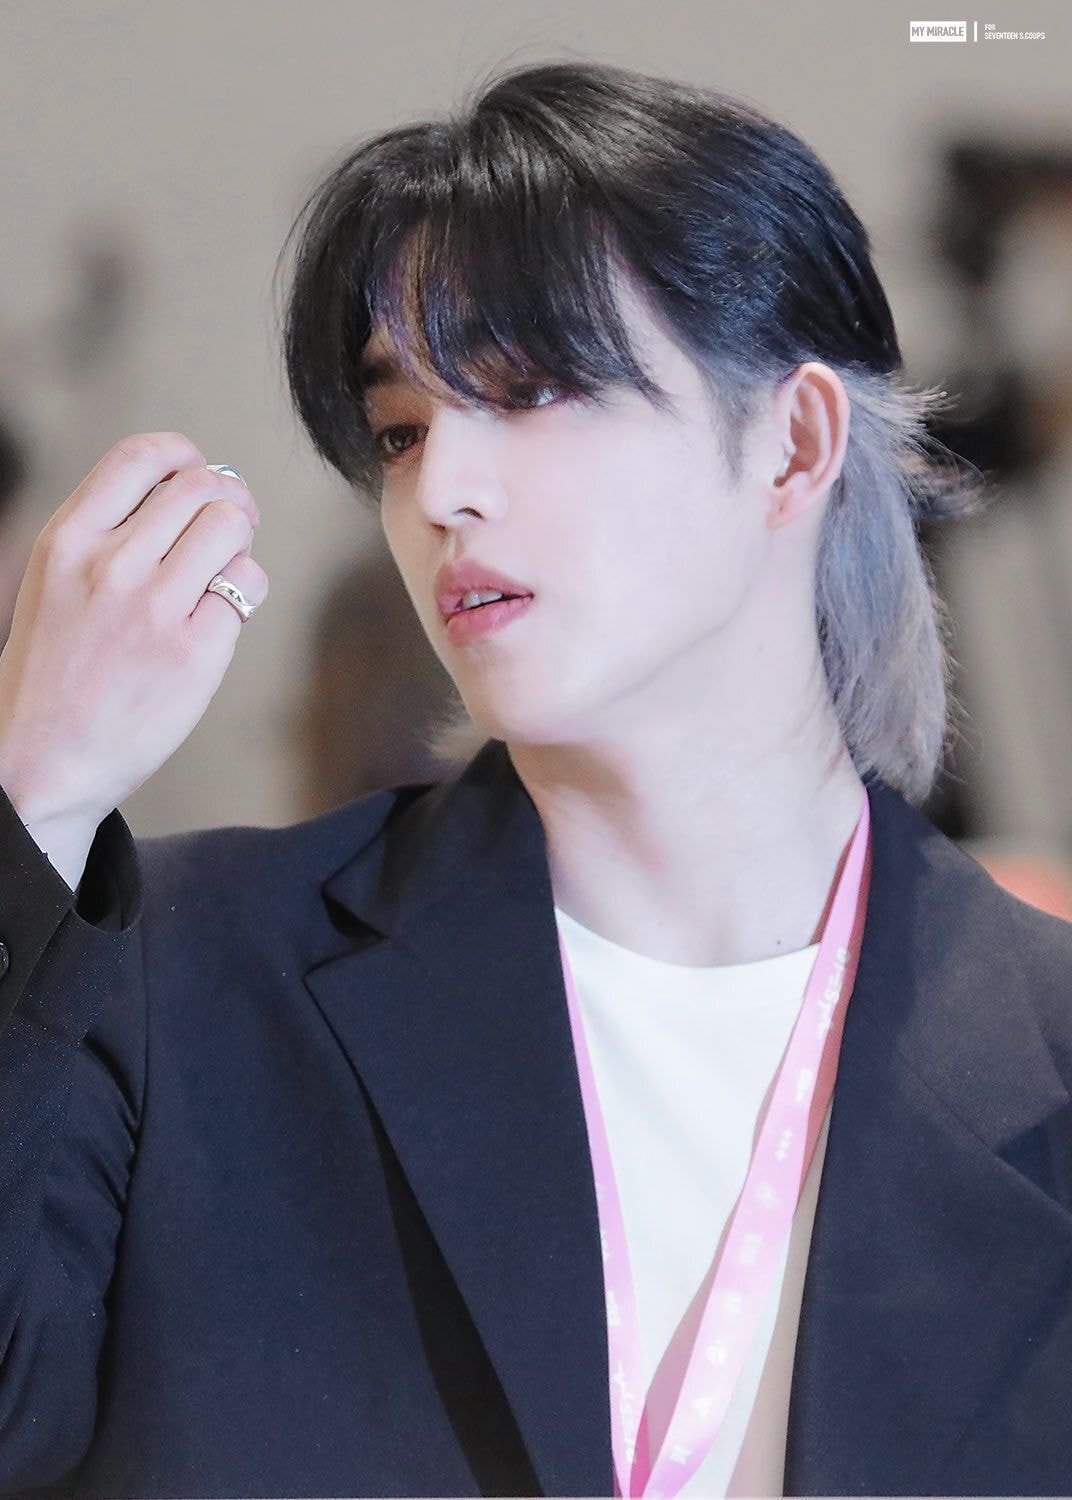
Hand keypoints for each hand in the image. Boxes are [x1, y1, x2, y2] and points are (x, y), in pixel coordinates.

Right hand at [0, 431, 268, 833]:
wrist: (40, 763)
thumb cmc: (55, 674)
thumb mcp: (56, 584)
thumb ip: (108, 536)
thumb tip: (194, 490)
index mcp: (68, 540)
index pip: (142, 457)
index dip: (185, 456)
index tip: (198, 475)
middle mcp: (110, 565)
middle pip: (201, 488)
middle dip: (228, 501)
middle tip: (232, 528)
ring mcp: (153, 609)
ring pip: (231, 527)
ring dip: (240, 543)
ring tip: (224, 571)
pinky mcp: (193, 653)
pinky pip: (247, 588)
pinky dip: (246, 594)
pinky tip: (220, 618)